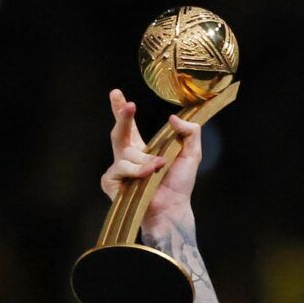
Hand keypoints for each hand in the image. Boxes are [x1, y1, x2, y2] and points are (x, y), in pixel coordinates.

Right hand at [99, 89, 204, 221]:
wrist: (173, 209)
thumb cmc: (180, 185)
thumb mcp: (192, 154)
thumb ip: (189, 133)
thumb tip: (172, 118)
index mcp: (142, 149)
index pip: (129, 127)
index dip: (121, 111)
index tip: (116, 93)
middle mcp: (127, 158)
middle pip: (119, 132)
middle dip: (121, 117)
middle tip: (129, 106)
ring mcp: (118, 170)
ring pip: (126, 154)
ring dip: (144, 159)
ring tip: (158, 168)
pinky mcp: (112, 183)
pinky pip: (120, 168)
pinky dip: (135, 171)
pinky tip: (146, 177)